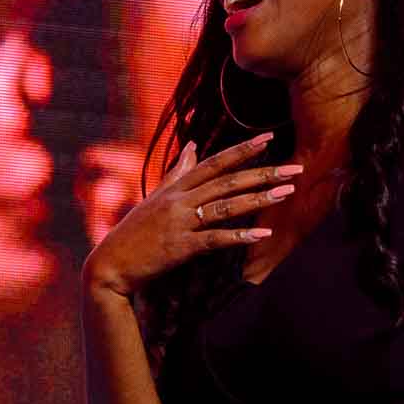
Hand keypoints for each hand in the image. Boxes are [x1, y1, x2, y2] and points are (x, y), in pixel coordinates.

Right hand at [80, 133, 300, 299]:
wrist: (109, 265)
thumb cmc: (134, 231)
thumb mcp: (156, 196)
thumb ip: (178, 170)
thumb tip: (194, 143)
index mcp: (176, 187)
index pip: (215, 162)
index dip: (243, 150)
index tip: (269, 138)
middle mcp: (179, 200)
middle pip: (228, 181)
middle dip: (263, 173)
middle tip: (294, 168)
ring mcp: (180, 222)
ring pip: (225, 206)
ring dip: (258, 199)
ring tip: (286, 193)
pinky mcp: (180, 247)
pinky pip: (215, 239)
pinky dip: (239, 236)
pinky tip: (262, 234)